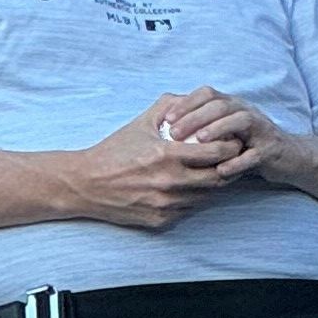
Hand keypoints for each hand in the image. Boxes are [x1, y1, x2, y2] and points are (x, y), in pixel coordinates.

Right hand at [70, 94, 264, 231]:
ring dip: (214, 184)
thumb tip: (194, 97)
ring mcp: (166, 205)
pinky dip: (195, 197)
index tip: (231, 140)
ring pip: (207, 196)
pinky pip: (189, 209)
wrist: (85, 184)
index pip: (217, 152)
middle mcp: (170, 182)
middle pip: (219, 178)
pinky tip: (192, 186)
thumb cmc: (115, 151)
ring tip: (214, 170)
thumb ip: (169, 106)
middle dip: (229, 166)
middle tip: (230, 157)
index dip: (230, 146)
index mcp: (167, 155)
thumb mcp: (141, 123)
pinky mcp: (161, 221)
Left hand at [154, 88, 283, 174]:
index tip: (165, 120)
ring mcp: (261, 129)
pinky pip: (255, 154)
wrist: (287, 157)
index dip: (186, 104)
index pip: (207, 94)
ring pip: (240, 121)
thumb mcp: (225, 131)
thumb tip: (166, 128)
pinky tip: (221, 170)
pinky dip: (238, 161)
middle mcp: (247, 111)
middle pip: (220, 105)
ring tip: (199, 141)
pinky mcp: (271, 149)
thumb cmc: (247, 145)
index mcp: (232, 105)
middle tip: (173, 133)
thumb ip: (202, 126)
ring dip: (218, 129)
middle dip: (195, 117)